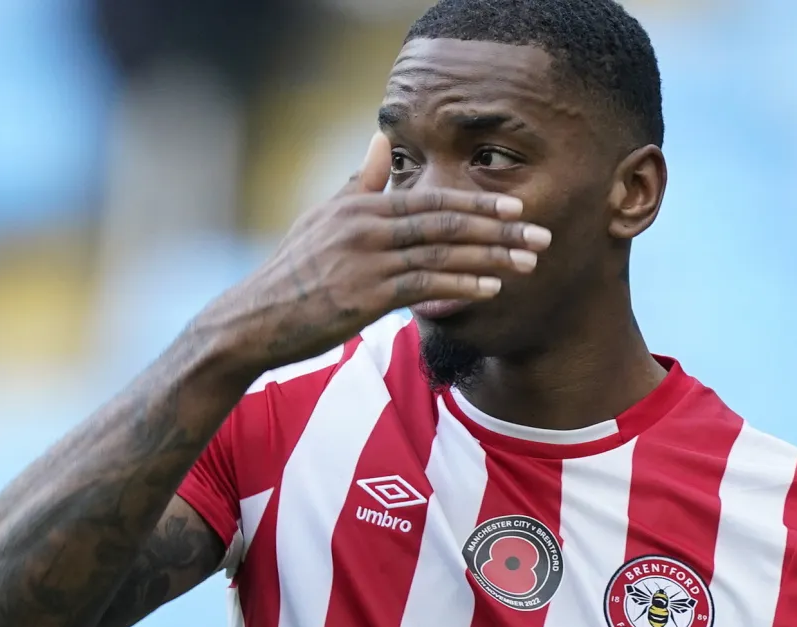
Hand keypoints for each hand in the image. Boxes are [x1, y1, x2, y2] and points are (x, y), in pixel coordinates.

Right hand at [194, 132, 551, 374]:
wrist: (254, 319)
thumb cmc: (293, 271)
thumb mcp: (323, 217)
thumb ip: (361, 181)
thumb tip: (383, 137)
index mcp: (361, 207)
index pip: (432, 200)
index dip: (478, 205)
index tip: (517, 210)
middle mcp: (366, 228)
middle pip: (446, 223)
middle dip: (499, 230)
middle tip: (541, 236)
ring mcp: (366, 262)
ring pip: (442, 254)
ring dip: (491, 260)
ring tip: (528, 265)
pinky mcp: (365, 297)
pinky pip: (424, 286)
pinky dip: (460, 285)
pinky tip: (490, 289)